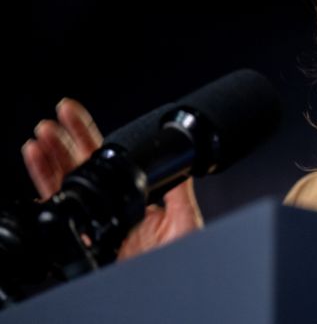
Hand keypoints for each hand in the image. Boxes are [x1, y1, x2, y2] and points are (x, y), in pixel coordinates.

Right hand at [21, 97, 203, 259]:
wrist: (172, 295)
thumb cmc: (183, 263)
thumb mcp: (187, 222)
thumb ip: (180, 191)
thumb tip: (182, 159)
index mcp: (133, 201)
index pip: (109, 160)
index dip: (88, 135)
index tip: (73, 113)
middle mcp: (109, 212)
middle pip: (79, 170)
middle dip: (62, 144)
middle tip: (51, 122)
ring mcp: (94, 229)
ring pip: (63, 189)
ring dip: (47, 164)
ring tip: (38, 141)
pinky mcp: (82, 249)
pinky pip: (59, 219)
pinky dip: (45, 197)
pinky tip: (37, 177)